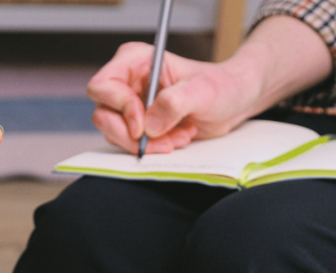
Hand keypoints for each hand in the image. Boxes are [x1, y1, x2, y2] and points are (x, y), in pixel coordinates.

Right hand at [87, 42, 250, 154]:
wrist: (232, 102)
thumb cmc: (220, 86)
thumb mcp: (202, 91)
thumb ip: (175, 102)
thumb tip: (149, 125)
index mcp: (135, 61)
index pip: (103, 86)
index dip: (119, 109)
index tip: (143, 127)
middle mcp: (126, 82)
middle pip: (103, 115)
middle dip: (131, 136)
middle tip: (162, 142)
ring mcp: (129, 105)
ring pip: (114, 133)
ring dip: (147, 144)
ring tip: (178, 136)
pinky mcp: (136, 124)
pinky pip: (129, 144)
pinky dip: (152, 148)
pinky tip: (176, 139)